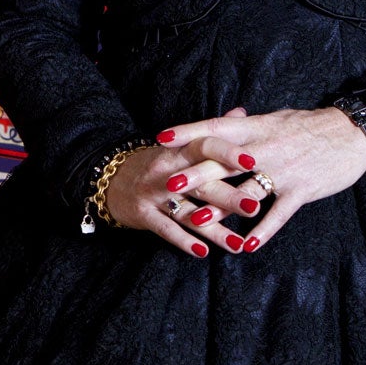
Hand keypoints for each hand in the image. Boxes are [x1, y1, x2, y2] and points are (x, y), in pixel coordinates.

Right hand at [103, 108, 255, 256]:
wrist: (110, 179)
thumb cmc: (155, 164)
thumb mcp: (180, 144)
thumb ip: (212, 131)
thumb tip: (241, 112)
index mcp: (178, 150)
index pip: (204, 146)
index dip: (228, 153)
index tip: (253, 162)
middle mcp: (166, 170)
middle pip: (201, 183)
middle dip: (229, 196)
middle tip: (255, 207)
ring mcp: (153, 194)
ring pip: (188, 212)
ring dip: (214, 230)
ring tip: (239, 244)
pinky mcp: (143, 214)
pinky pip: (166, 229)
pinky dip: (184, 241)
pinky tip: (203, 252)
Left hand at [156, 105, 365, 251]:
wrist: (354, 133)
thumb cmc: (312, 126)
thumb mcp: (276, 119)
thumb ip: (247, 125)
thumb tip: (225, 121)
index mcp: (257, 127)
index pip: (216, 126)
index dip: (188, 132)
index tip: (161, 137)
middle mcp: (267, 148)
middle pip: (225, 161)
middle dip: (195, 174)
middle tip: (168, 184)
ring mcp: (284, 170)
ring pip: (248, 189)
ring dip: (223, 206)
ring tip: (198, 219)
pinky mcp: (302, 190)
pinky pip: (279, 213)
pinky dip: (263, 230)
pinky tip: (247, 246)